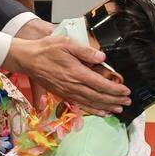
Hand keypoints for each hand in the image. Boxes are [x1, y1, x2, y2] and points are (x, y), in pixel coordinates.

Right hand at [7, 36, 129, 115]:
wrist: (27, 59)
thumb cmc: (46, 49)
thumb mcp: (66, 43)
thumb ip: (85, 51)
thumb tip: (102, 57)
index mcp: (76, 72)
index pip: (100, 84)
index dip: (115, 89)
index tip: (126, 91)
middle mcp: (72, 85)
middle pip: (98, 96)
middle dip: (114, 100)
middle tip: (127, 102)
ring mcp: (66, 92)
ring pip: (90, 103)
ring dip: (106, 107)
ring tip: (118, 109)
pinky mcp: (62, 94)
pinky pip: (80, 105)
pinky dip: (92, 110)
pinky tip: (101, 112)